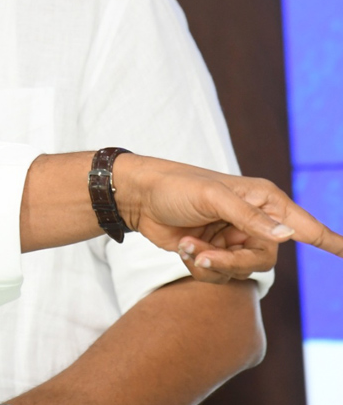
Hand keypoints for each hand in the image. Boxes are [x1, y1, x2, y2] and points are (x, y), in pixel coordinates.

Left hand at [114, 154, 342, 281]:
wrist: (137, 197)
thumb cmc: (174, 186)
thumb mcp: (212, 196)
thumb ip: (250, 217)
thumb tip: (291, 234)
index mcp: (264, 199)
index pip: (305, 225)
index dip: (331, 242)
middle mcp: (255, 220)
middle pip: (265, 260)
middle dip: (233, 261)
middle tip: (205, 253)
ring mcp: (235, 238)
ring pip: (242, 272)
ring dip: (212, 264)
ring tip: (189, 247)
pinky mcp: (216, 252)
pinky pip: (220, 275)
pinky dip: (200, 266)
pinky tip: (183, 248)